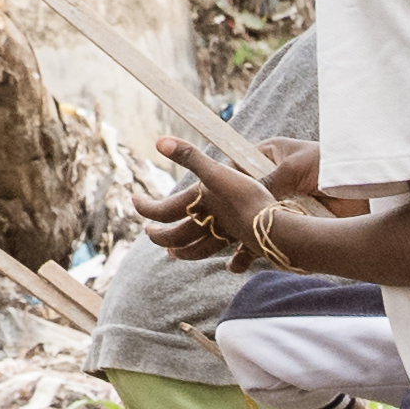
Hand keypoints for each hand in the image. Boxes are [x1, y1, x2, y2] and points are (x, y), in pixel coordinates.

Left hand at [139, 137, 314, 266]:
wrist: (275, 227)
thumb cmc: (246, 199)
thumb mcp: (216, 172)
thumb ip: (189, 156)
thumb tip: (159, 141)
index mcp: (199, 206)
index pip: (162, 209)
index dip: (144, 206)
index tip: (134, 199)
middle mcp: (211, 224)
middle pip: (177, 236)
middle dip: (160, 236)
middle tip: (149, 232)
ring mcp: (229, 236)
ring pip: (200, 250)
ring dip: (184, 252)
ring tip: (174, 253)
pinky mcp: (249, 242)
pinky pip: (238, 256)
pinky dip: (233, 263)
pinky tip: (231, 267)